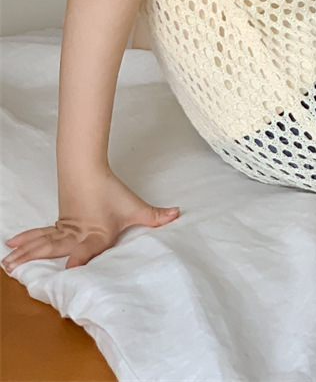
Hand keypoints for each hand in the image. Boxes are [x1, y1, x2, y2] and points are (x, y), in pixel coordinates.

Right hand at [1, 171, 179, 272]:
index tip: (71, 266)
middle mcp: (76, 235)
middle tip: (14, 268)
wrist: (88, 170)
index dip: (80, 258)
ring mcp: (64, 230)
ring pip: (42, 242)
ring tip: (6, 262)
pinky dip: (26, 240)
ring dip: (24, 251)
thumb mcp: (134, 206)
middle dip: (35, 259)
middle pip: (53, 247)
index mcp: (95, 235)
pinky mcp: (58, 224)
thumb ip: (154, 215)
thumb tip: (176, 214)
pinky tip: (12, 245)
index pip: (87, 248)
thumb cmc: (110, 191)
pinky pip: (40, 235)